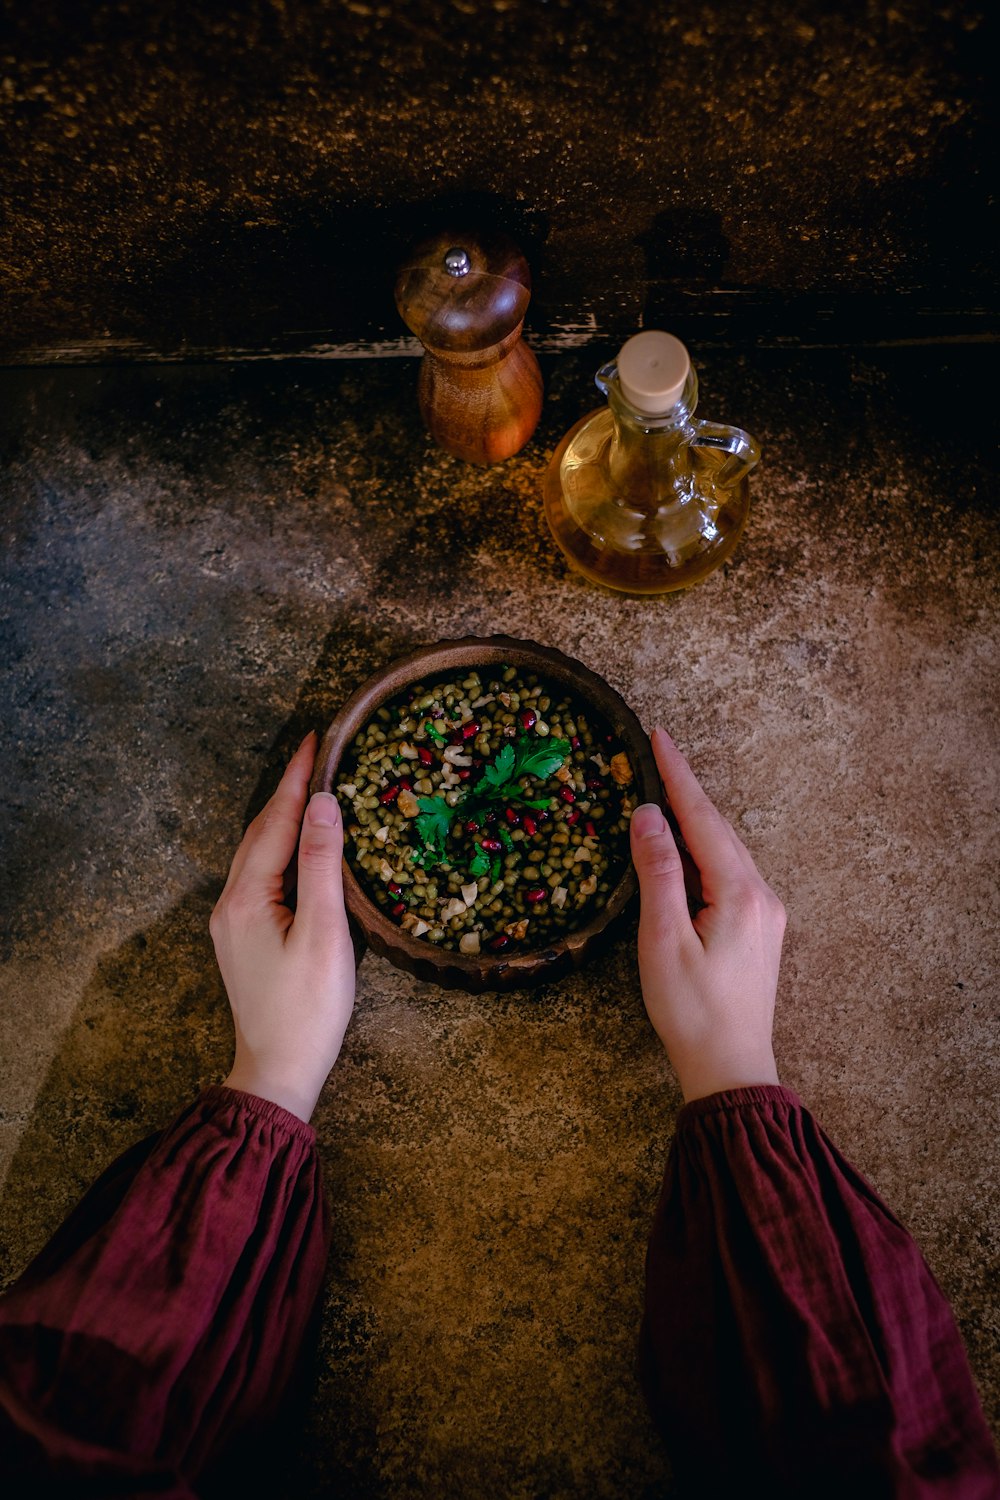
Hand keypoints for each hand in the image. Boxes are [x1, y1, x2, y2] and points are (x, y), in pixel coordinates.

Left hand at [210, 732, 355, 1121]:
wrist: (278, 1068)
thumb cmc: (308, 1007)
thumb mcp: (325, 933)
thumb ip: (323, 865)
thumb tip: (324, 803)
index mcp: (247, 898)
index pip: (275, 821)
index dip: (297, 779)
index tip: (315, 739)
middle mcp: (230, 903)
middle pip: (260, 831)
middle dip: (288, 790)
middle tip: (316, 752)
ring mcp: (232, 921)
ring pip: (257, 851)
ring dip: (282, 816)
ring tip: (311, 785)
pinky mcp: (243, 936)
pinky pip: (260, 872)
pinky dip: (280, 844)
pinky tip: (299, 841)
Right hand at [629, 728, 784, 1102]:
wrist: (731, 1068)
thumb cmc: (692, 1011)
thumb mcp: (664, 940)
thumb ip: (658, 873)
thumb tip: (649, 816)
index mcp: (740, 892)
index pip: (703, 818)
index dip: (678, 776)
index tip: (659, 736)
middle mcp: (763, 895)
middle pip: (719, 829)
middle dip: (687, 791)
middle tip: (657, 754)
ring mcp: (766, 914)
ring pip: (726, 851)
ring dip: (696, 820)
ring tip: (665, 792)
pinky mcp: (760, 931)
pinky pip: (731, 872)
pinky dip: (704, 850)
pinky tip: (686, 848)